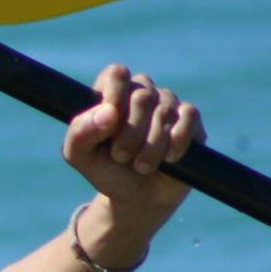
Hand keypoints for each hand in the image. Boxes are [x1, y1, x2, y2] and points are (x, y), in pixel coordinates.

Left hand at [63, 64, 204, 262]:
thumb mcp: (80, 156)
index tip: (108, 126)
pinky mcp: (190, 120)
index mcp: (111, 94)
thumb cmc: (106, 170)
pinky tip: (168, 159)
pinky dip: (176, 142)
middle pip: (141, 95)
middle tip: (121, 157)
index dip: (113, 95)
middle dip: (130, 132)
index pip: (116, 74)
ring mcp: (167, 104)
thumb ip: (81, 132)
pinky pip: (188, 117)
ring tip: (141, 166)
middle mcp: (141, 93)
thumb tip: (108, 113)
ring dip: (150, 145)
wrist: (137, 197)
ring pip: (164, 110)